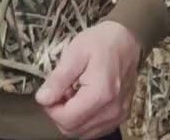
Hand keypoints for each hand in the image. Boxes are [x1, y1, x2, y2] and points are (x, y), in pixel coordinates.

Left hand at [35, 21, 140, 139]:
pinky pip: (95, 130)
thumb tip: (42, 100)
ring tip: (72, 94)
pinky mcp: (121, 117)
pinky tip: (82, 100)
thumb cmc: (99, 42)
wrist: (126, 40)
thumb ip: (58, 79)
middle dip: (59, 114)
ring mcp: (119, 116)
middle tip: (59, 91)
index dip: (51, 108)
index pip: (66, 120)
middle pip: (73, 130)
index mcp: (100, 95)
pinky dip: (84, 120)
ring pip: (83, 133)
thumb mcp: (74, 54)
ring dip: (71, 118)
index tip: (50, 91)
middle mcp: (112, 111)